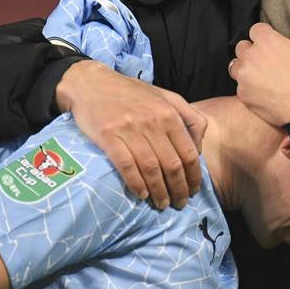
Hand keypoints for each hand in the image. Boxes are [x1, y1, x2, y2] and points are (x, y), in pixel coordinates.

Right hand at [56, 60, 206, 208]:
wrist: (91, 83)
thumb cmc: (130, 93)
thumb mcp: (165, 97)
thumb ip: (189, 117)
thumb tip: (198, 148)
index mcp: (169, 113)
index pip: (188, 152)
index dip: (193, 176)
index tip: (193, 190)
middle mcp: (152, 122)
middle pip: (172, 164)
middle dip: (179, 188)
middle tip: (179, 203)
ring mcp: (130, 129)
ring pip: (152, 168)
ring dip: (159, 191)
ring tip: (162, 204)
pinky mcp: (108, 136)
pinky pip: (127, 166)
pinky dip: (136, 184)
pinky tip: (142, 195)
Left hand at [230, 12, 289, 125]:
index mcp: (267, 41)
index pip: (256, 29)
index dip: (267, 36)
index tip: (277, 45)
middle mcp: (251, 57)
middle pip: (243, 47)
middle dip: (254, 51)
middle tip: (271, 61)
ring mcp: (245, 78)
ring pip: (238, 67)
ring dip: (247, 68)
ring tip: (264, 76)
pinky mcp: (244, 96)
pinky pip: (241, 87)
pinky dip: (249, 88)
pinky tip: (265, 91)